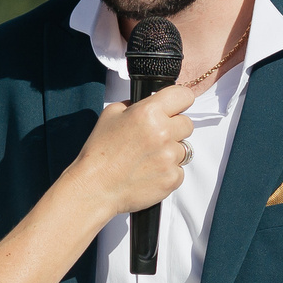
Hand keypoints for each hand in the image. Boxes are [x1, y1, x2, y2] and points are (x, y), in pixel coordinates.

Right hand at [66, 83, 195, 220]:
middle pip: (187, 124)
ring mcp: (170, 157)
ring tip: (147, 158)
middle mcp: (163, 133)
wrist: (95, 187)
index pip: (184, 96)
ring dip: (171, 152)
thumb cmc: (100, 154)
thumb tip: (148, 103)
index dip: (180, 101)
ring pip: (184, 149)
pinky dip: (167, 171)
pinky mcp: (172, 178)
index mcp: (149, 112)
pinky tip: (149, 172)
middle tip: (155, 138)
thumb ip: (135, 105)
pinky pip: (180, 170)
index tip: (175, 107)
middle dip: (174, 129)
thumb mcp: (110, 114)